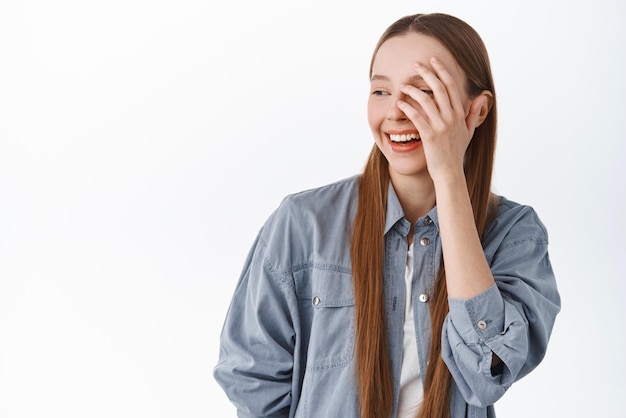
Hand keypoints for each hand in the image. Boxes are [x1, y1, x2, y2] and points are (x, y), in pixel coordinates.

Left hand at [396, 57, 490, 182]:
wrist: (450, 172)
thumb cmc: (456, 152)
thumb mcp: (469, 131)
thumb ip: (473, 112)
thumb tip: (482, 96)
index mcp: (460, 113)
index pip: (451, 86)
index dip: (442, 71)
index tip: (433, 60)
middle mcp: (451, 117)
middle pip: (438, 88)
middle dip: (427, 73)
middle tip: (416, 65)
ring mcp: (441, 126)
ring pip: (426, 100)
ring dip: (413, 89)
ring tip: (403, 85)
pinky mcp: (430, 135)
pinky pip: (417, 117)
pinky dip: (408, 107)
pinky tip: (400, 103)